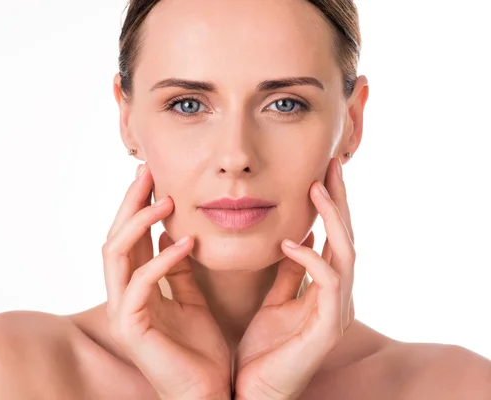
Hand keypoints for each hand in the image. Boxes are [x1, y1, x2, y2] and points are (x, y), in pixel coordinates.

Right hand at [103, 163, 230, 399]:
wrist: (208, 392)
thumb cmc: (200, 350)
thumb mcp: (192, 298)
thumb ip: (179, 269)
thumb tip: (176, 234)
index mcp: (137, 287)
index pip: (131, 237)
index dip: (139, 205)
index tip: (156, 176)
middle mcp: (123, 294)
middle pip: (116, 236)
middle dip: (131, 202)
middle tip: (148, 171)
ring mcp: (123, 310)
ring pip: (115, 253)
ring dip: (138, 222)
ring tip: (167, 200)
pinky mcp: (131, 327)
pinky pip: (140, 283)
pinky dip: (162, 259)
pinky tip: (186, 242)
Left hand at [234, 157, 355, 399]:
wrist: (252, 392)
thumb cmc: (262, 350)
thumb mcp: (274, 301)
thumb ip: (289, 274)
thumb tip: (298, 240)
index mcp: (325, 290)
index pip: (334, 238)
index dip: (330, 206)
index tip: (321, 172)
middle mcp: (337, 298)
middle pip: (347, 239)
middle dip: (340, 201)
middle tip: (332, 164)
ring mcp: (335, 314)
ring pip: (346, 256)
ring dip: (334, 220)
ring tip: (317, 188)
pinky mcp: (325, 330)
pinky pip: (328, 285)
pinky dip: (312, 260)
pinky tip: (290, 242)